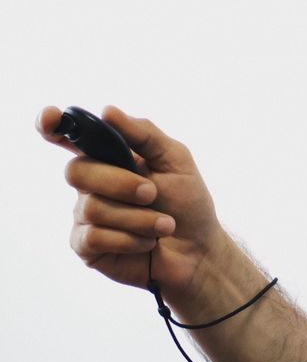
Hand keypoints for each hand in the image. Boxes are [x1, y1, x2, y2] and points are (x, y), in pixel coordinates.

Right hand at [37, 104, 230, 302]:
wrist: (199, 249)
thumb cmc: (187, 202)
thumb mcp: (176, 160)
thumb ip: (144, 133)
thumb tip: (107, 111)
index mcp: (109, 157)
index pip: (69, 137)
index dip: (52, 125)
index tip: (53, 118)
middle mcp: (91, 184)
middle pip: (77, 171)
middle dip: (121, 183)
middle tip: (152, 193)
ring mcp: (85, 215)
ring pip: (92, 208)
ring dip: (139, 217)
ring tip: (164, 224)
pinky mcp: (86, 246)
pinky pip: (94, 237)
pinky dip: (131, 239)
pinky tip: (147, 242)